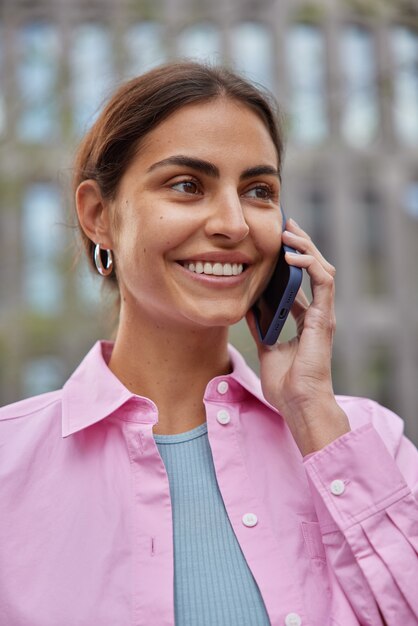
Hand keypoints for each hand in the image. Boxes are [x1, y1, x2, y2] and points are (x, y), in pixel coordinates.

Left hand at [246, 218, 349, 455]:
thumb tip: (248, 306)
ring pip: (321, 268)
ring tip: (288, 232)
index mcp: (304, 319)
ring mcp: (322, 314)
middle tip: (285, 224)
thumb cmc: (285, 383)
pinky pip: (323, 281)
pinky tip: (292, 255)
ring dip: (305, 247)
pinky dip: (309, 264)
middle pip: (312, 269)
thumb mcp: (266, 346)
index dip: (290, 259)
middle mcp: (316, 312)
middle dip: (299, 244)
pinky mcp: (324, 317)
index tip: (275, 241)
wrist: (298, 403)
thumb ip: (261, 326)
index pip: (300, 280)